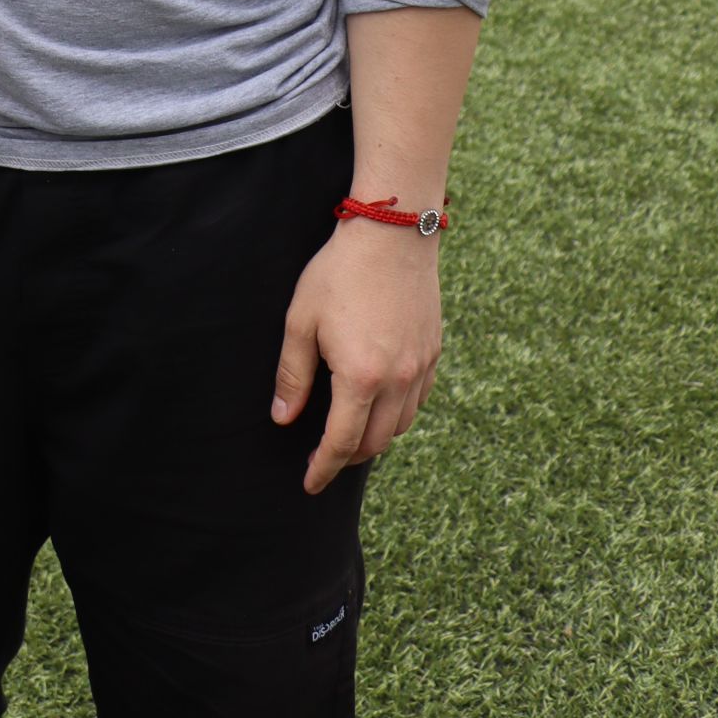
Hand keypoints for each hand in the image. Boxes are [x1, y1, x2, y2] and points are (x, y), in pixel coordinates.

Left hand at [272, 220, 442, 494]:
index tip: (310, 483)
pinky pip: (418, 401)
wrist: (390, 234)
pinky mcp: (434, 352)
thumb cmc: (338, 273)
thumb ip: (292, 374)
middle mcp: (397, 380)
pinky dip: (397, 413)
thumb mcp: (301, 321)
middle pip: (374, 442)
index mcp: (360, 376)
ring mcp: (421, 367)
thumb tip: (283, 418)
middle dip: (347, 457)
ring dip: (374, 437)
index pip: (342, 442)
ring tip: (350, 431)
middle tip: (324, 458)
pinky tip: (379, 403)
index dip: (323, 468)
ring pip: (400, 425)